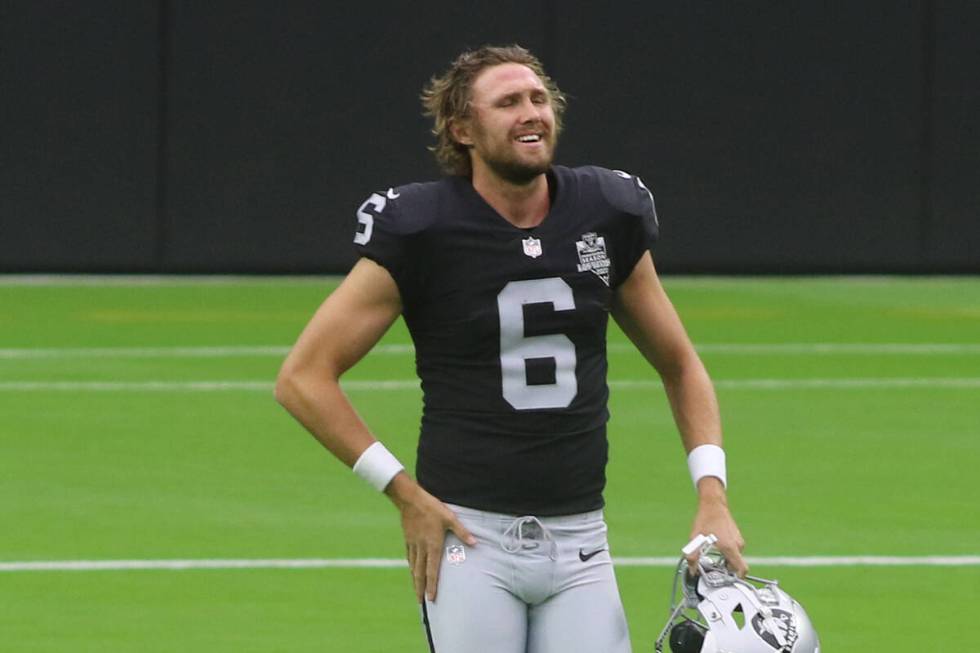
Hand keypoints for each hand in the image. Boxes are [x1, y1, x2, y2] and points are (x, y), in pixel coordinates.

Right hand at [385, 474, 475, 602]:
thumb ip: (462, 532)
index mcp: (433, 545)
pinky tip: (411, 570)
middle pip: (420, 573)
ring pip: (413, 567)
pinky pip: (409, 557)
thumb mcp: (450, 518)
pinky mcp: (408, 539)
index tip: (431, 598)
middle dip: (421, 589)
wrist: (410, 499)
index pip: (432, 570)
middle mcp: (422, 548)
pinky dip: (411, 566)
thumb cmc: (432, 508)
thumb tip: (475, 543)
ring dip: (415, 580)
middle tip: (421, 602)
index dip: (432, 586)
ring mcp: (413, 544)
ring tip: (416, 592)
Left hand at [687, 477, 746, 576]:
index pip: (742, 569)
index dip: (736, 578)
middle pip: (735, 565)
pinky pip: (733, 549)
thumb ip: (693, 557)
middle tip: (713, 568)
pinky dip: (725, 552)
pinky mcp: (736, 536)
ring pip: (734, 557)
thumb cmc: (706, 519)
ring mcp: (738, 539)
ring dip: (724, 560)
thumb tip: (692, 570)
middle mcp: (737, 544)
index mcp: (730, 547)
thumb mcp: (695, 539)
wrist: (713, 504)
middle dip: (725, 569)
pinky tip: (714, 547)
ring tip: (711, 555)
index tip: (727, 581)